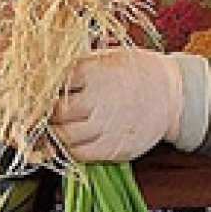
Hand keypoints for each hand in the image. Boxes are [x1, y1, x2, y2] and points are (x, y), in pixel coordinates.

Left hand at [49, 48, 182, 162]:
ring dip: (53, 133)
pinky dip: (68, 149)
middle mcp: (97, 99)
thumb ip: (79, 66)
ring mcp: (105, 125)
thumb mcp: (108, 57)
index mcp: (94, 71)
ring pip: (63, 135)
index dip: (41, 88)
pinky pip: (79, 154)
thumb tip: (45, 71)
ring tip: (55, 126)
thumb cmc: (137, 72)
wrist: (173, 95)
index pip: (52, 82)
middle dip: (45, 113)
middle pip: (55, 111)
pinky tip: (70, 140)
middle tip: (43, 112)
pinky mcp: (112, 147)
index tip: (37, 91)